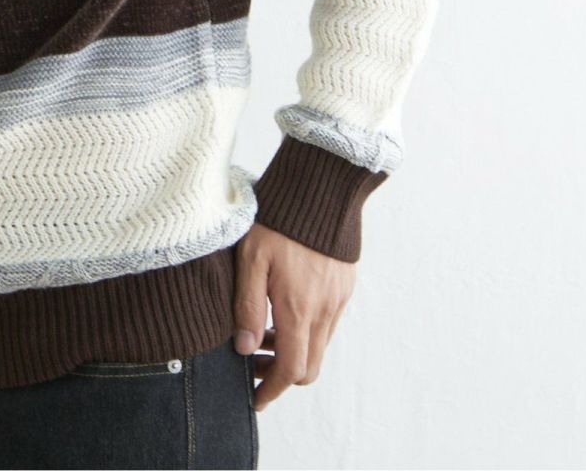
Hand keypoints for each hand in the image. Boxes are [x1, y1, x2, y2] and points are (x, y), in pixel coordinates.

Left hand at [232, 222, 355, 411]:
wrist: (321, 188)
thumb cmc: (278, 219)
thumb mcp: (250, 258)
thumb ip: (246, 305)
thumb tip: (242, 347)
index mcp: (298, 308)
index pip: (291, 369)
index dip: (271, 389)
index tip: (255, 398)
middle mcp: (324, 310)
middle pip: (309, 367)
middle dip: (280, 374)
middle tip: (252, 364)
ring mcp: (338, 299)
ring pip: (319, 346)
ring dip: (293, 351)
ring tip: (259, 332)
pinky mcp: (344, 285)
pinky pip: (328, 323)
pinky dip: (306, 330)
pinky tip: (282, 309)